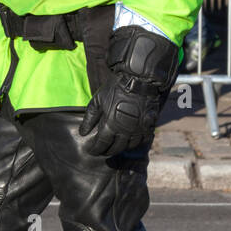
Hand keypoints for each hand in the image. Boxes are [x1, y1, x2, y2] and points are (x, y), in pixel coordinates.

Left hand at [78, 26, 178, 156]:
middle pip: (115, 148)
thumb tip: (82, 132)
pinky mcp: (148, 126)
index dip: (95, 149)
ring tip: (115, 146)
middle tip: (102, 151)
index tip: (91, 150)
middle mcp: (125, 131)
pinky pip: (143, 140)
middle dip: (107, 151)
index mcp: (111, 126)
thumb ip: (89, 118)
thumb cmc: (115, 88)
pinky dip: (136, 143)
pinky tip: (131, 141)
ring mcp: (138, 130)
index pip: (101, 144)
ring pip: (129, 146)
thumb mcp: (97, 101)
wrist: (138, 79)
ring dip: (121, 148)